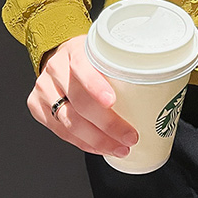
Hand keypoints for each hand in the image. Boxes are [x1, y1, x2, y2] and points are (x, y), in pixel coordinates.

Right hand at [27, 34, 138, 156]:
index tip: (112, 101)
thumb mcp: (105, 50)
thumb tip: (161, 83)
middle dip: (106, 124)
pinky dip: (82, 143)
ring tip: (120, 148)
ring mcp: (44, 88)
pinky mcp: (36, 106)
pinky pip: (60, 131)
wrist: (61, 53)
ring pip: (68, 121)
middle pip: (78, 102)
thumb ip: (122, 63)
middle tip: (130, 136)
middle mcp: (56, 69)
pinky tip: (100, 148)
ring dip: (97, 140)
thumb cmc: (90, 56)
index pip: (82, 68)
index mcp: (75, 50)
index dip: (96, 86)